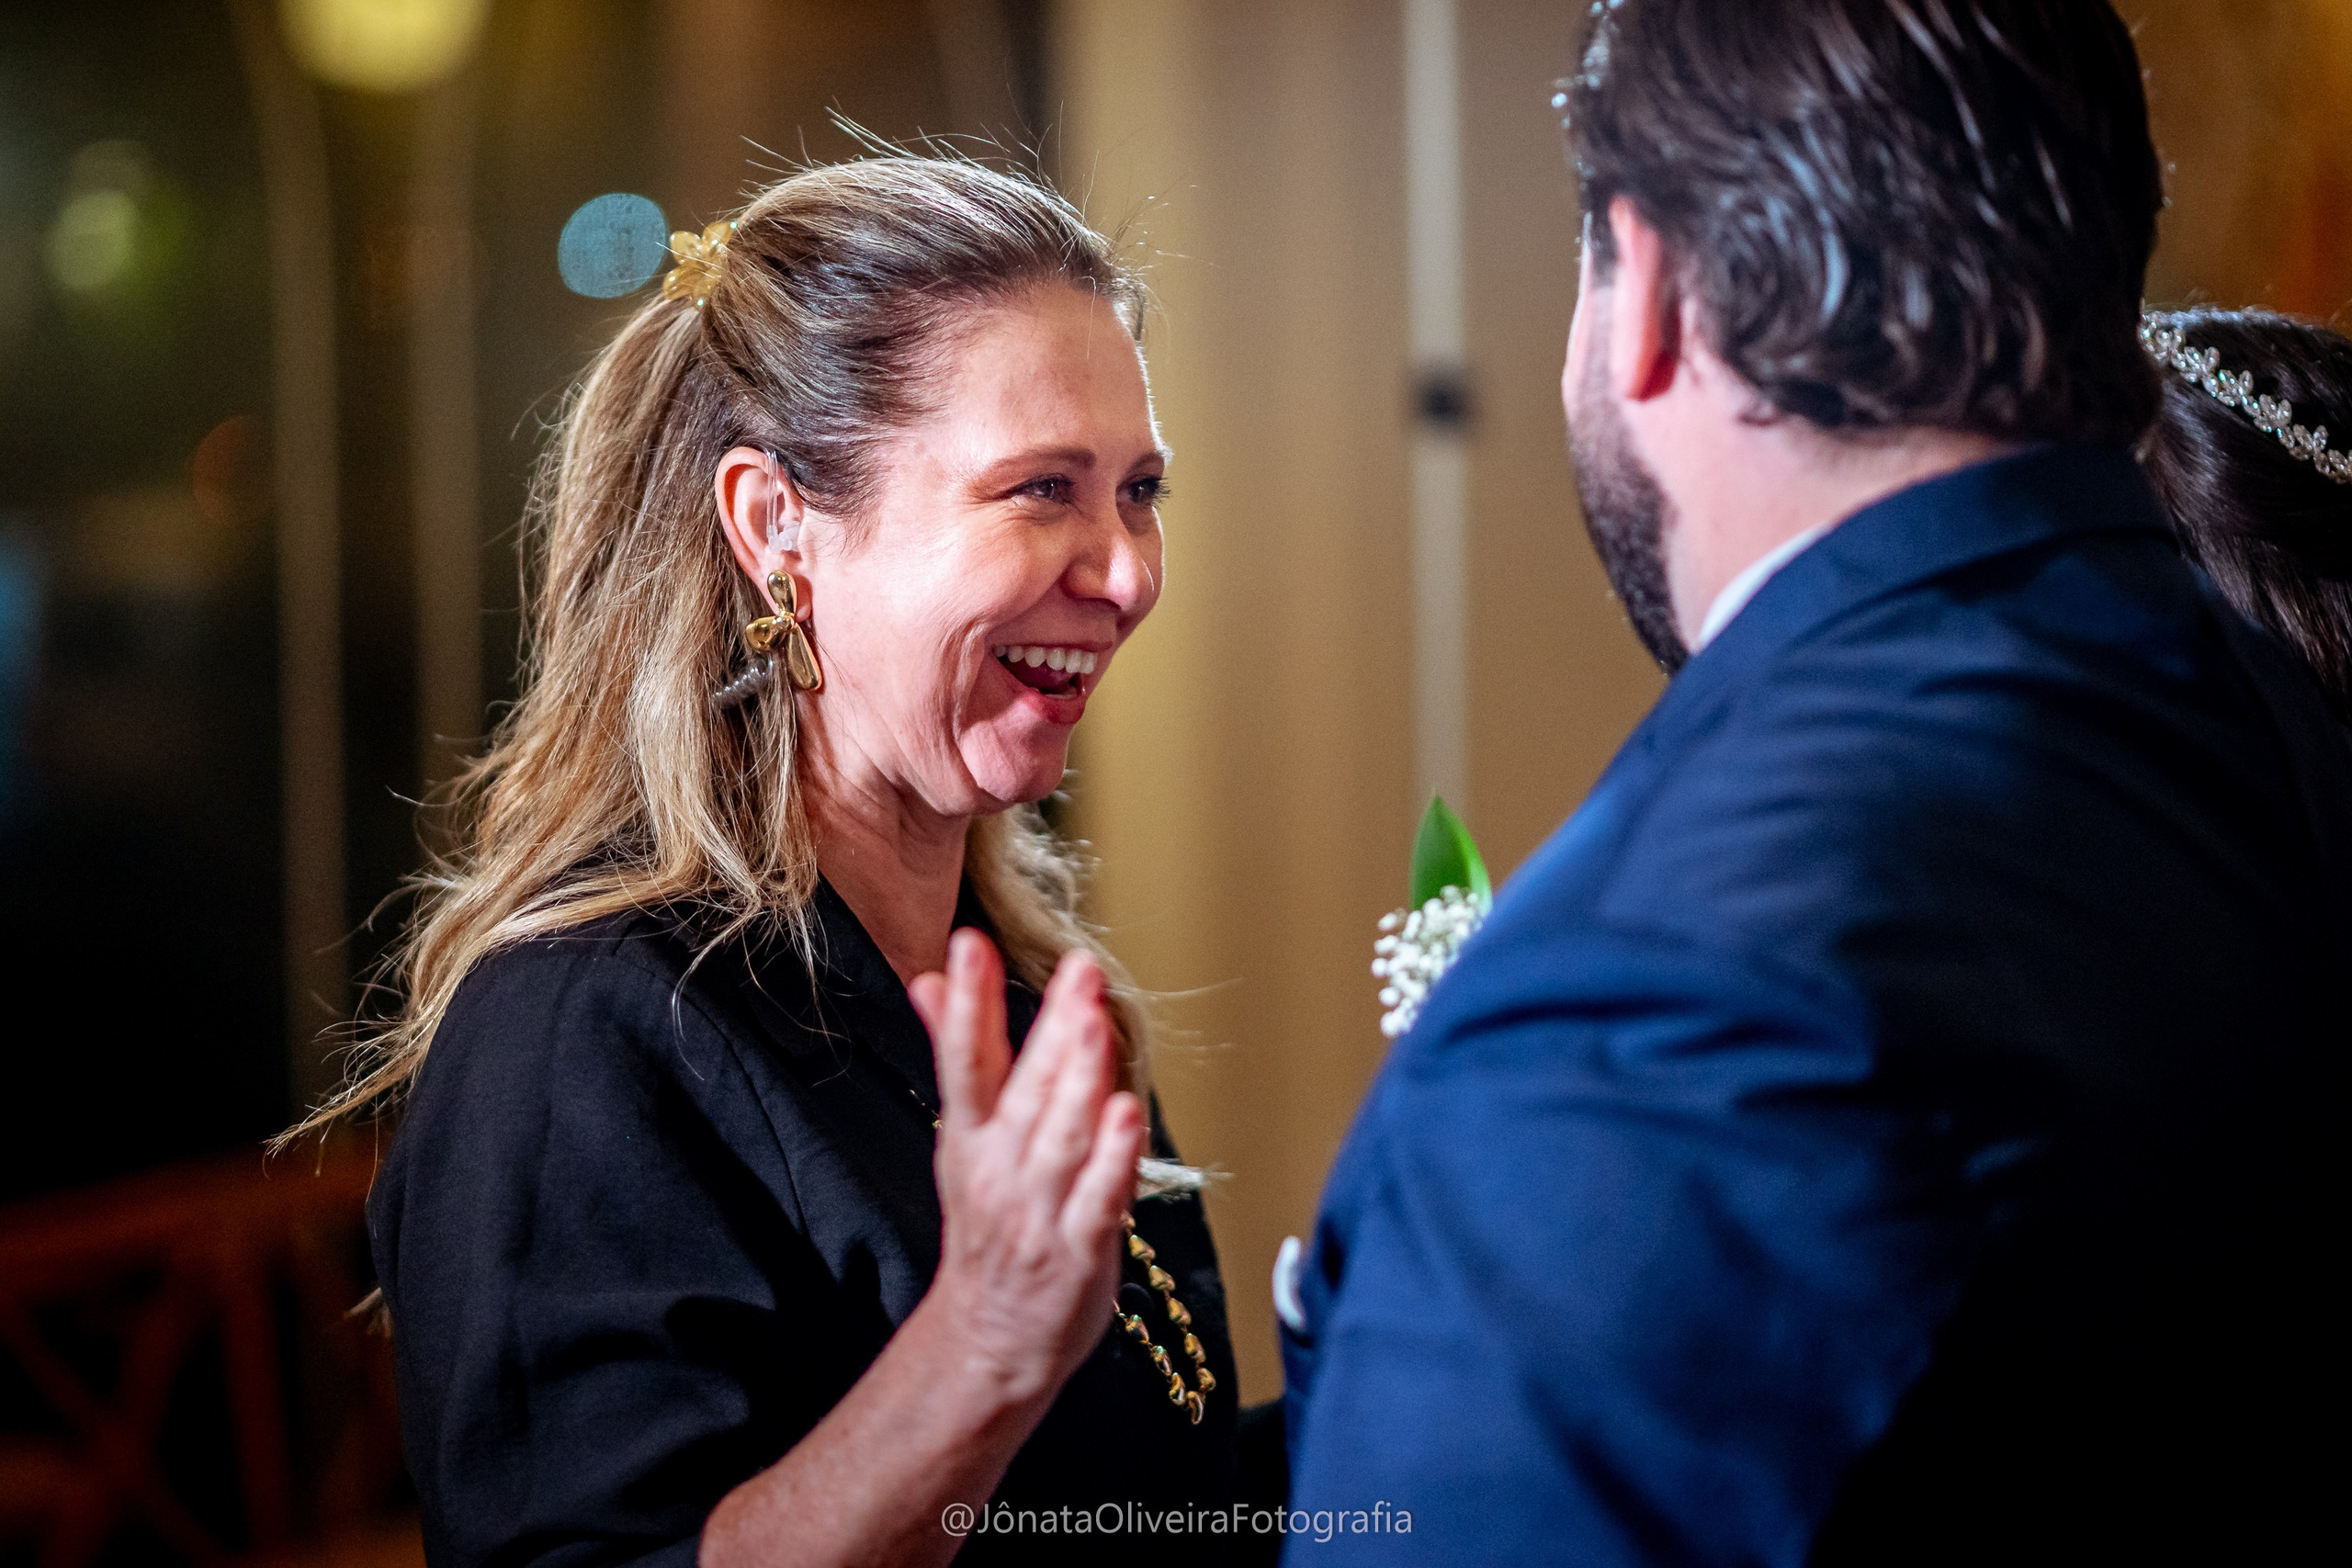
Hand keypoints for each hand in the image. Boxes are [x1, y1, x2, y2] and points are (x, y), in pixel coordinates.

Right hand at [906, 931, 1144, 1409]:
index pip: (964, 1059)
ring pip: (1063, 1135)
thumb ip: (957, 1050)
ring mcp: (1039, 1211)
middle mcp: (1000, 1169)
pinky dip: (1112, 1157)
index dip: (968, 1002)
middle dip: (1052, 1028)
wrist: (991, 1336)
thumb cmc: (989, 1223)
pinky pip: (1098, 1197)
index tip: (967, 944)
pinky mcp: (1079, 1251)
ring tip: (1096, 1023)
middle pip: (1027, 1089)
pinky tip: (1126, 1113)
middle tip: (1078, 969)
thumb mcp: (964, 1135)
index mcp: (970, 1136)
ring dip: (1081, 1079)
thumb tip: (930, 979)